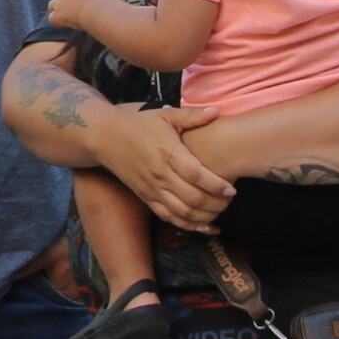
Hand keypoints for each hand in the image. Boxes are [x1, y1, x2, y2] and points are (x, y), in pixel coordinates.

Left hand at [47, 0, 101, 30]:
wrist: (97, 9)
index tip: (80, 1)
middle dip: (66, 1)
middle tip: (74, 10)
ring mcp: (58, 2)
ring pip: (52, 5)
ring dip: (58, 10)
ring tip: (66, 17)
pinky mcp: (57, 14)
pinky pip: (52, 18)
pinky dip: (57, 21)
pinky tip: (64, 24)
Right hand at [96, 102, 234, 229]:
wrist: (106, 138)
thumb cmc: (139, 125)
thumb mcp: (165, 115)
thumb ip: (192, 116)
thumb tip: (217, 111)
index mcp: (167, 153)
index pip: (196, 175)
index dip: (216, 185)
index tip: (232, 189)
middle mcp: (160, 175)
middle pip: (192, 198)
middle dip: (215, 204)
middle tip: (230, 201)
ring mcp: (152, 190)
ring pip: (182, 213)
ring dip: (204, 218)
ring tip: (221, 212)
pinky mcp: (146, 198)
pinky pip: (169, 218)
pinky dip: (188, 226)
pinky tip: (204, 227)